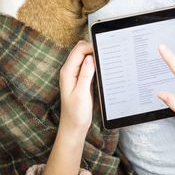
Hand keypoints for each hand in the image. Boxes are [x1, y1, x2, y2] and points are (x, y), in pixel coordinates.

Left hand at [42, 41, 94, 174]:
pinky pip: (88, 65)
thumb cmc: (76, 113)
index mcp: (67, 72)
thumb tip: (90, 57)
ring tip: (107, 59)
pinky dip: (95, 64)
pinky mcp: (81, 79)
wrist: (74, 127)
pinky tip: (103, 68)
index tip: (104, 50)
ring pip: (85, 56)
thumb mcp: (81, 94)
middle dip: (93, 48)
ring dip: (95, 56)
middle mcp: (70, 70)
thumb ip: (85, 74)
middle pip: (81, 50)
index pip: (79, 50)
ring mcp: (75, 74)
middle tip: (107, 54)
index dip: (91, 47)